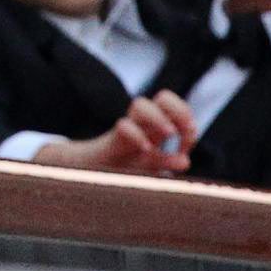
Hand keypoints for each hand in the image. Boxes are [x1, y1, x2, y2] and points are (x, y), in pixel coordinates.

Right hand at [35, 91, 197, 174]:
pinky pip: (123, 127)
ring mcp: (124, 130)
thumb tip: (186, 161)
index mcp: (153, 127)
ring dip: (159, 118)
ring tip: (168, 135)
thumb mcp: (147, 167)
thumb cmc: (118, 169)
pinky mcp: (110, 142)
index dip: (187, 120)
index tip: (187, 143)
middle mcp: (140, 124)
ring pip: (141, 104)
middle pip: (163, 97)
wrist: (82, 173)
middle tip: (181, 132)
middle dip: (178, 110)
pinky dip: (138, 136)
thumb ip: (165, 161)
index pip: (176, 109)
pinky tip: (145, 149)